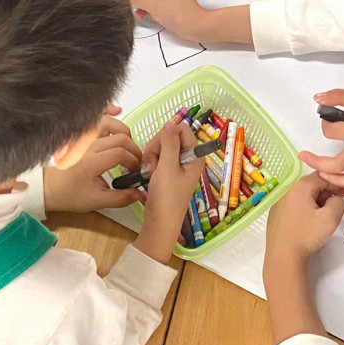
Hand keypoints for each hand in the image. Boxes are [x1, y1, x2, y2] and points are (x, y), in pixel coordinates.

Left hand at [44, 114, 145, 212]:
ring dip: (125, 133)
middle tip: (136, 162)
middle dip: (134, 149)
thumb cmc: (70, 193)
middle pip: (120, 138)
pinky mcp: (84, 135)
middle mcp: (89, 147)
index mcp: (91, 163)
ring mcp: (85, 138)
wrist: (50, 187)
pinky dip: (109, 112)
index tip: (136, 170)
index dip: (133, 161)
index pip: (120, 153)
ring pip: (111, 124)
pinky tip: (118, 111)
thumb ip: (121, 198)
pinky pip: (98, 118)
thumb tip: (140, 194)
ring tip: (128, 147)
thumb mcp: (97, 202)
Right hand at [129, 0, 213, 40]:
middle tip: (142, 13)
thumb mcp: (155, 6)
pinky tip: (153, 17)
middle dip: (141, 1)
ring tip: (147, 16)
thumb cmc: (178, 16)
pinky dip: (152, 9)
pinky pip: (155, 1)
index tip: (136, 7)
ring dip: (146, 7)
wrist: (198, 29)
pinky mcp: (171, 0)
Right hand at [138, 120, 203, 245]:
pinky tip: (148, 173)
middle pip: (170, 136)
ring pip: (162, 146)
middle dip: (157, 146)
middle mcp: (188, 157)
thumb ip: (169, 143)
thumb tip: (171, 123)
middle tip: (153, 163)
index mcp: (194, 155)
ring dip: (152, 155)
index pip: (182, 129)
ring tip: (150, 170)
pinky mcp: (169, 172)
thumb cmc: (167, 195)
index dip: (167, 135)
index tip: (159, 148)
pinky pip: (159, 157)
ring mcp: (178, 165)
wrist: (160, 221)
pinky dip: (151, 162)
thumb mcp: (167, 167)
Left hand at [265, 173, 343, 261]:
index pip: (323, 177)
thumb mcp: (331, 218)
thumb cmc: (306, 235)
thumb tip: (335, 199)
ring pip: (302, 196)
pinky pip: (293, 205)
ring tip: (319, 218)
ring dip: (314, 202)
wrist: (283, 256)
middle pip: (312, 185)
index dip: (336, 185)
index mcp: (300, 186)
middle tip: (332, 210)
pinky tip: (306, 224)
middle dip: (325, 194)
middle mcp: (287, 190)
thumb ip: (339, 202)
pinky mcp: (275, 213)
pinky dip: (302, 209)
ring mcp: (278, 202)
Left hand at [300, 89, 343, 192]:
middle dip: (316, 162)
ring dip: (334, 181)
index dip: (325, 125)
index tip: (328, 121)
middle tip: (305, 157)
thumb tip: (318, 98)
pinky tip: (342, 185)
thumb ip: (340, 96)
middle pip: (336, 165)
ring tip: (322, 175)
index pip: (331, 132)